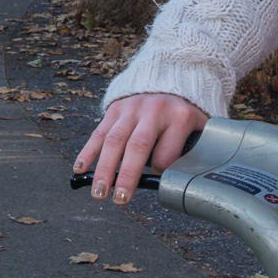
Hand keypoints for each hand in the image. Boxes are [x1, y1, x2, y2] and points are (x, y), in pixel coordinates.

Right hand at [75, 93, 207, 203]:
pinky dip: (88, 152)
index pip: (167, 151)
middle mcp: (153, 111)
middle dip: (126, 175)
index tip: (156, 184)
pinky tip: (80, 169)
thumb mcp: (198, 125)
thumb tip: (182, 180)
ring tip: (99, 193)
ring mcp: (131, 109)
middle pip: (138, 146)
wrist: (169, 78)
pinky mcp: (115, 109)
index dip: (160, 171)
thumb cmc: (182, 112)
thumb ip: (193, 149)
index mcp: (179, 117)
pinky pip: (99, 132)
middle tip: (119, 199)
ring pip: (114, 140)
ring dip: (104, 168)